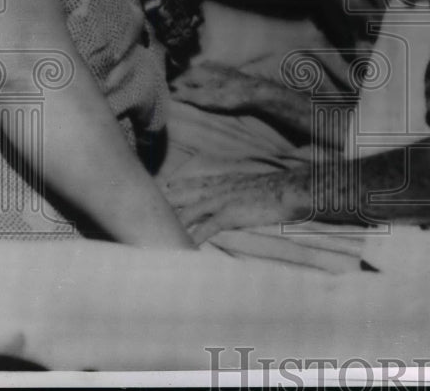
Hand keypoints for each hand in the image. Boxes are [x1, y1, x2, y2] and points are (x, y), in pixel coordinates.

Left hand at [164, 169, 301, 243]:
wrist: (290, 189)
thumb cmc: (275, 189)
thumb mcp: (251, 185)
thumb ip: (237, 190)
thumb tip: (233, 198)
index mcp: (223, 181)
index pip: (192, 184)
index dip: (174, 189)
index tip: (157, 192)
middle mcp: (217, 189)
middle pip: (182, 196)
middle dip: (162, 204)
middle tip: (139, 210)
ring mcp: (221, 200)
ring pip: (188, 212)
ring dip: (170, 223)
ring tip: (152, 233)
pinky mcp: (229, 214)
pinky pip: (205, 228)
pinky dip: (192, 238)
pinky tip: (181, 247)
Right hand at [170, 61, 258, 113]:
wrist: (255, 92)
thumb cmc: (228, 97)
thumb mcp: (203, 99)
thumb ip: (184, 94)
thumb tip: (169, 92)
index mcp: (196, 70)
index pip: (175, 80)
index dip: (172, 92)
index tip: (171, 102)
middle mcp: (203, 65)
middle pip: (185, 78)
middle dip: (182, 89)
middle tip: (181, 103)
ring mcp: (215, 67)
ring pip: (196, 77)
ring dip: (193, 88)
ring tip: (194, 100)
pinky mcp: (224, 72)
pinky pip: (206, 78)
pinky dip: (203, 86)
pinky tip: (208, 94)